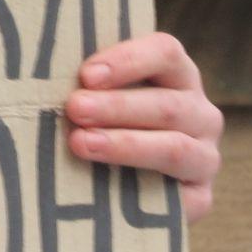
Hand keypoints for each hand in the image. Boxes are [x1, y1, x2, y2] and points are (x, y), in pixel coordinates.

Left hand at [64, 33, 224, 219]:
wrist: (125, 192)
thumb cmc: (101, 125)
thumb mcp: (100, 97)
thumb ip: (87, 85)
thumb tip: (45, 74)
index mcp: (178, 76)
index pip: (166, 53)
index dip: (127, 61)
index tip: (86, 74)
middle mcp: (200, 113)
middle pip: (167, 104)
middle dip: (117, 106)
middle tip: (75, 108)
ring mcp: (205, 156)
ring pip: (174, 148)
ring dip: (126, 145)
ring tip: (81, 144)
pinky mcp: (201, 198)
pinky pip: (180, 198)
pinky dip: (145, 193)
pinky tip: (108, 192)